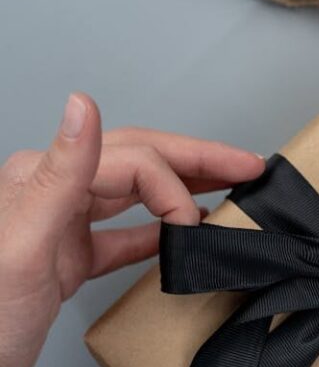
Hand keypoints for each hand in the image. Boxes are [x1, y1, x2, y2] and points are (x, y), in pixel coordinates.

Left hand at [0, 93, 264, 366]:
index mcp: (44, 179)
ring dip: (184, 188)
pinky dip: (158, 232)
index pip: (133, 160)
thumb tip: (84, 105)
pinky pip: (122, 236)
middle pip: (140, 163)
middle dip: (198, 161)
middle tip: (249, 168)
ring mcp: (61, 227)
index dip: (176, 186)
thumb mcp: (23, 246)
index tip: (199, 226)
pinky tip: (183, 236)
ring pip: (136, 193)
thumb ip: (60, 174)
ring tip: (228, 189)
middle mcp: (54, 194)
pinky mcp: (67, 261)